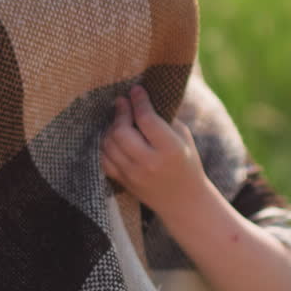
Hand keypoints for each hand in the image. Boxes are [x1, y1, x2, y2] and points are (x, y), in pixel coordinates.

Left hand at [101, 85, 207, 216]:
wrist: (184, 201)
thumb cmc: (187, 163)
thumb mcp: (184, 138)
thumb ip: (164, 118)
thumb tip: (142, 96)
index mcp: (170, 149)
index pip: (147, 119)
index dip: (139, 100)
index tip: (135, 90)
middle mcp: (150, 163)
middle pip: (122, 131)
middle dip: (120, 112)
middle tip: (122, 102)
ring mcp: (134, 175)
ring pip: (109, 144)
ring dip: (111, 127)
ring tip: (119, 119)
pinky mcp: (124, 182)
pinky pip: (104, 159)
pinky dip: (105, 145)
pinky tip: (113, 137)